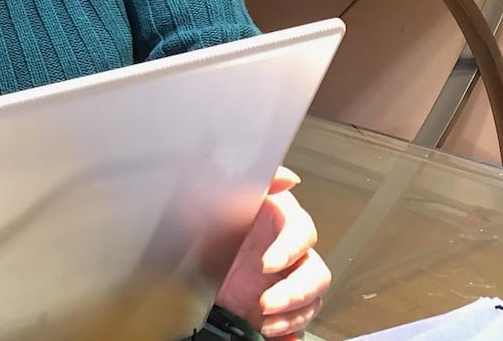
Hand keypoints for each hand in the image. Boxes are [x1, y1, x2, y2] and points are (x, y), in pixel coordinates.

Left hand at [214, 168, 330, 339]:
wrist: (186, 244)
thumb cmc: (212, 214)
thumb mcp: (227, 193)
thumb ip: (261, 181)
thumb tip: (288, 178)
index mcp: (282, 222)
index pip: (303, 234)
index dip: (289, 250)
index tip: (267, 264)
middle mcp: (289, 253)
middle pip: (316, 274)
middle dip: (295, 293)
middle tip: (266, 303)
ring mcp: (284, 281)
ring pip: (311, 302)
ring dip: (292, 317)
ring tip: (265, 324)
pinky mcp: (276, 305)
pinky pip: (294, 323)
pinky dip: (289, 334)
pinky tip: (278, 339)